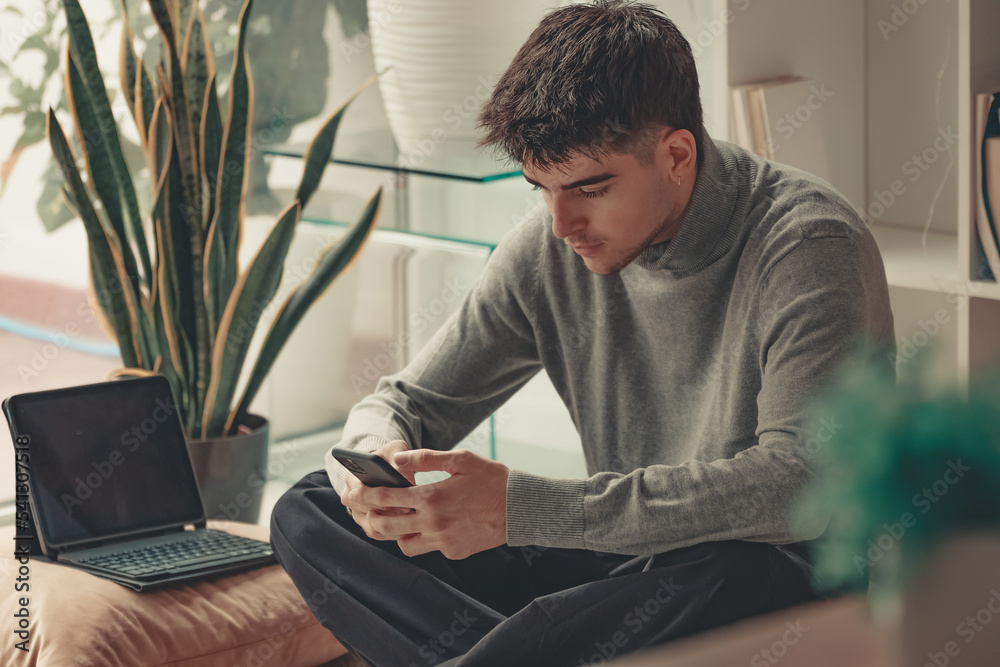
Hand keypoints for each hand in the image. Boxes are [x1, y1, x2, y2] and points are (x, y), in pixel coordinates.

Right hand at [340, 440, 416, 539]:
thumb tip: (402, 471)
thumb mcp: (395, 449)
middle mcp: (350, 496)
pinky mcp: (367, 524)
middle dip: (387, 511)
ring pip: (370, 525)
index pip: (359, 491)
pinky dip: (391, 533)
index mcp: (351, 476)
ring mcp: (357, 512)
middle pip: (364, 510)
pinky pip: (376, 533)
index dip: (378, 494)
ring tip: (411, 521)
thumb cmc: (391, 457)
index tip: (400, 493)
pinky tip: (409, 529)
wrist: (386, 469)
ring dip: (390, 525)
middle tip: (409, 509)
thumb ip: (398, 453)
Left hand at [364, 449, 509, 559]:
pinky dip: (420, 538)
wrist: (520, 509)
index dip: (363, 494)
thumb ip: (426, 459)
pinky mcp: (453, 552)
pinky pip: (426, 548)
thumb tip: (396, 460)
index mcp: (432, 497)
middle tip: (361, 509)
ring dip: (394, 533)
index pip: (385, 498)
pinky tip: (427, 525)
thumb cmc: (493, 479)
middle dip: (367, 517)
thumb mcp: (461, 460)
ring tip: (396, 518)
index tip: (350, 491)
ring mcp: (442, 541)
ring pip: (402, 544)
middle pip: (384, 527)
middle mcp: (433, 523)